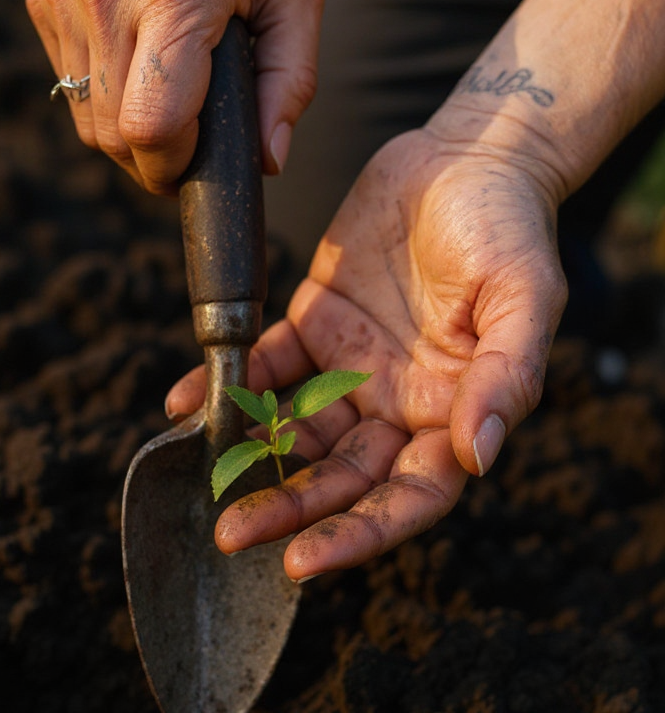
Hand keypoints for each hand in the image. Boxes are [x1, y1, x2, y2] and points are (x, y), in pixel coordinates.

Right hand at [26, 0, 323, 192]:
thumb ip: (290, 81)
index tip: (199, 165)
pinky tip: (139, 60)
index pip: (152, 125)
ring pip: (86, 120)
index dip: (176, 165)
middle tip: (189, 149)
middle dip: (153, 161)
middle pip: (115, 135)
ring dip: (126, 134)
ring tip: (168, 104)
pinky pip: (69, 84)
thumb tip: (269, 163)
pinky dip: (103, 95)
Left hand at [167, 127, 567, 578]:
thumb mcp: (523, 297)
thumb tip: (479, 455)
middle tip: (233, 533)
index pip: (408, 496)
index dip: (360, 533)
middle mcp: (399, 404)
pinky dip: (227, 386)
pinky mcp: (316, 324)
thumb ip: (505, 376)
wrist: (471, 154)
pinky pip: (267, 366)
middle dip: (290, 510)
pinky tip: (187, 401)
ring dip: (253, 459)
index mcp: (453, 412)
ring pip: (298, 433)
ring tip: (203, 478)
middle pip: (341, 477)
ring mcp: (353, 368)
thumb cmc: (512, 227)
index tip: (304, 559)